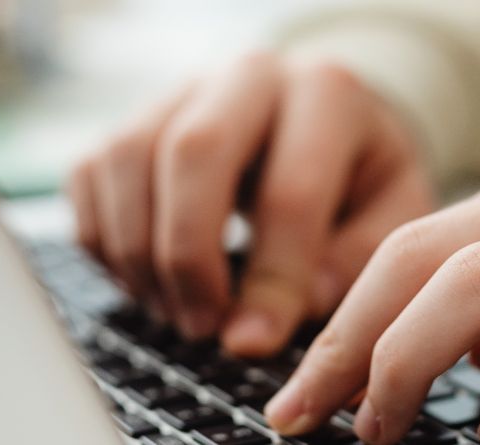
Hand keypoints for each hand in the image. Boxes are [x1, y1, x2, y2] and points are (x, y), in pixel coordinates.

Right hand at [68, 50, 435, 355]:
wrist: (323, 123)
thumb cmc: (360, 179)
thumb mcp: (390, 215)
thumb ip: (352, 262)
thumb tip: (278, 313)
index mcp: (329, 93)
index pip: (290, 191)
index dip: (270, 280)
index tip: (254, 343)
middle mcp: (249, 75)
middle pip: (192, 152)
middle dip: (189, 257)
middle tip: (202, 328)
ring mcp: (181, 89)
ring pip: (127, 159)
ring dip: (140, 254)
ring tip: (177, 314)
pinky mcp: (130, 117)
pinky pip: (89, 176)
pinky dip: (105, 242)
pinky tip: (148, 283)